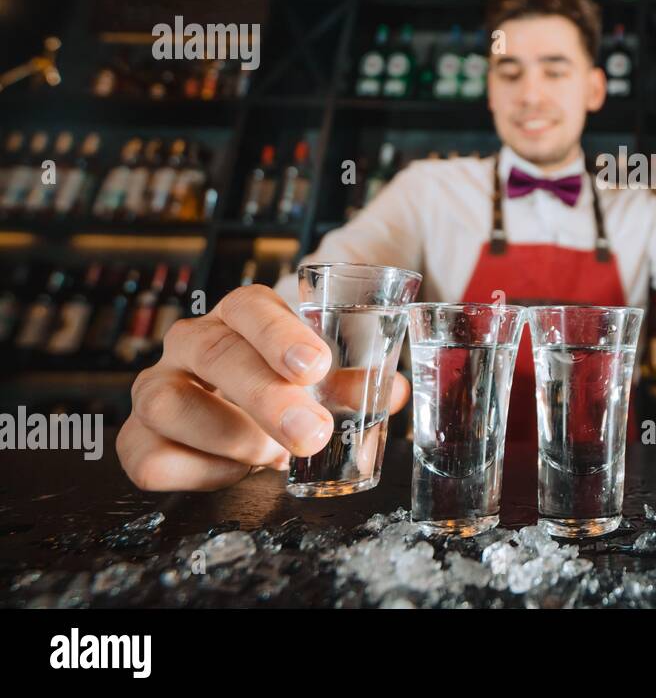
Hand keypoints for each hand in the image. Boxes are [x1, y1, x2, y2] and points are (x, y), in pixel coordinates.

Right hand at [117, 284, 410, 490]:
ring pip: (171, 404)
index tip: (316, 366)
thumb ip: (356, 383)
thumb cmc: (281, 385)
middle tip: (312, 432)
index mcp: (238, 316)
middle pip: (215, 354)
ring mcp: (155, 388)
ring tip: (271, 454)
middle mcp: (189, 344)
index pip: (249, 307)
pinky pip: (151, 457)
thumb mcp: (321, 381)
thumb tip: (395, 392)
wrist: (231, 411)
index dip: (279, 334)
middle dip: (266, 397)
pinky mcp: (136, 437)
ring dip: (230, 437)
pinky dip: (200, 472)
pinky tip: (235, 471)